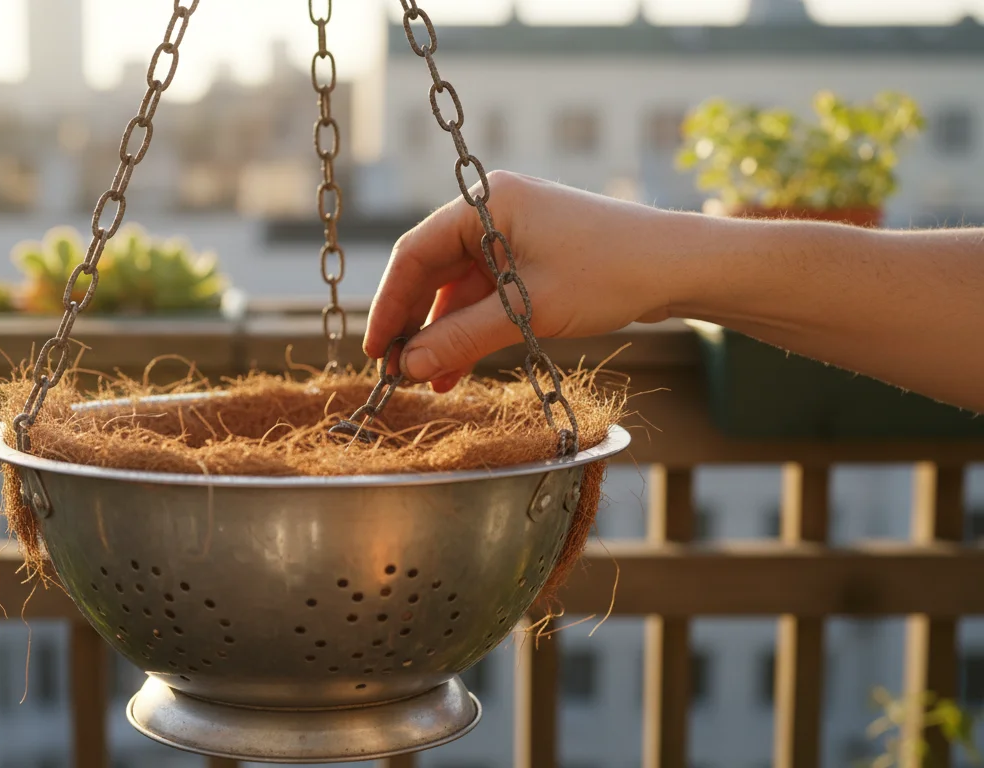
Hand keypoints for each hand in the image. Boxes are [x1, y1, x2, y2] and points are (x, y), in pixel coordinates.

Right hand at [364, 171, 694, 391]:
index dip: (389, 305)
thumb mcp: (528, 311)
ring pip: (458, 289)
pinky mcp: (531, 259)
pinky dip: (470, 330)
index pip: (416, 253)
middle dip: (414, 324)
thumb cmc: (610, 273)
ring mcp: (513, 235)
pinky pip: (485, 296)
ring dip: (442, 334)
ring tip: (428, 381)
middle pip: (432, 271)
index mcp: (488, 203)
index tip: (375, 351)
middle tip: (396, 372)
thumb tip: (407, 367)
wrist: (682, 267)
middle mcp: (495, 212)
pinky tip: (456, 368)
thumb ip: (462, 338)